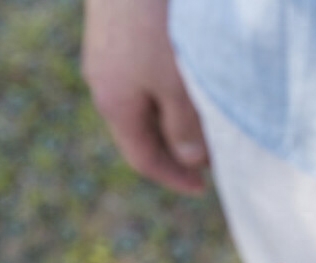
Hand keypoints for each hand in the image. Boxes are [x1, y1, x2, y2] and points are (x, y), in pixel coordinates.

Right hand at [82, 0, 206, 193]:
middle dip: (175, 147)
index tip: (203, 188)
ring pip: (143, 96)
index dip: (174, 177)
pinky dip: (167, 82)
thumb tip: (191, 159)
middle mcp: (102, 78)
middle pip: (141, 129)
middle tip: (212, 155)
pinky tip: (191, 71)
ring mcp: (106, 47)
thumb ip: (186, 125)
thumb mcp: (179, 82)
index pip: (143, 157)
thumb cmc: (158, 21)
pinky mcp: (118, 20)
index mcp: (114, 102)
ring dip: (173, 113)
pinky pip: (142, 67)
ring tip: (207, 115)